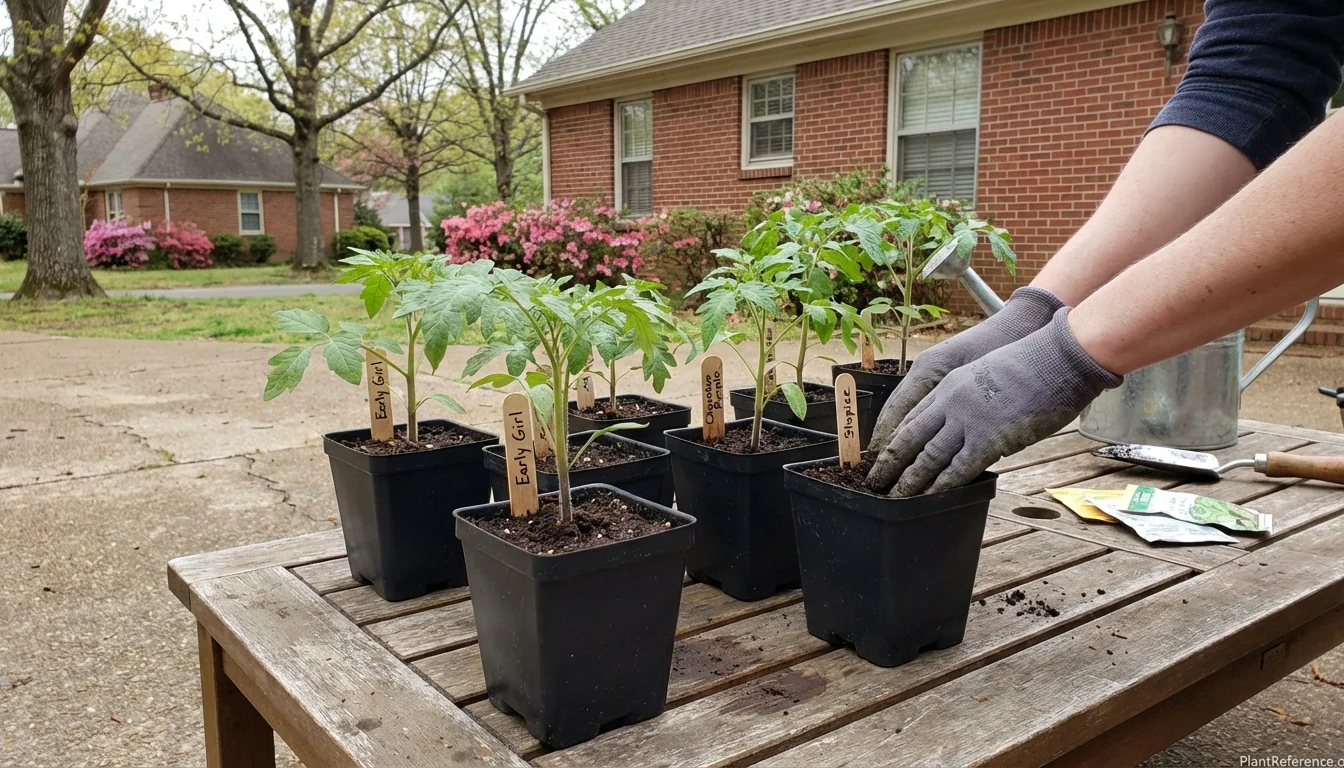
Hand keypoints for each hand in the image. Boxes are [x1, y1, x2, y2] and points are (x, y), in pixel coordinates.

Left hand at [867, 309, 1120, 496]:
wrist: (1057, 356)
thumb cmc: (1032, 361)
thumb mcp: (986, 372)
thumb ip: (971, 396)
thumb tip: (968, 422)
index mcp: (948, 384)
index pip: (910, 415)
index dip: (893, 437)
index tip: (880, 453)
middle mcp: (950, 402)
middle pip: (909, 438)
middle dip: (889, 463)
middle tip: (874, 482)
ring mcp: (967, 422)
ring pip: (927, 457)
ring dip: (909, 481)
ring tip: (893, 497)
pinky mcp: (989, 440)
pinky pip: (958, 468)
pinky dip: (940, 486)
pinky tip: (928, 498)